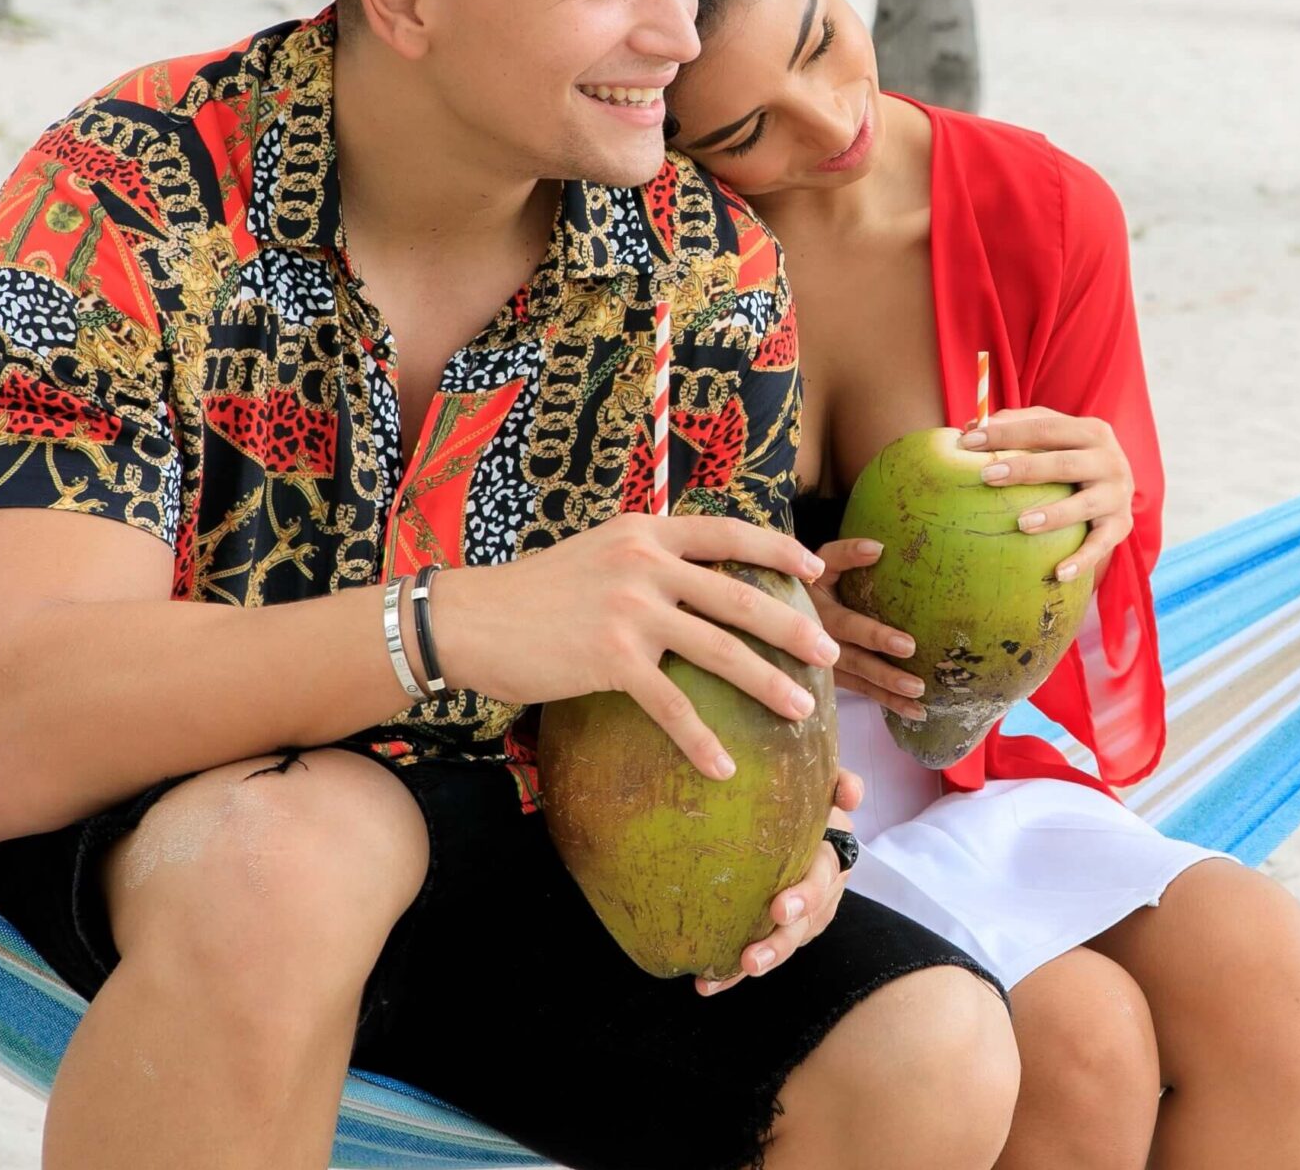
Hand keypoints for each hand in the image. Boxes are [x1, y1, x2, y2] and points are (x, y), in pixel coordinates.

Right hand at [427, 514, 841, 780]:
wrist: (468, 619)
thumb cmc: (535, 592)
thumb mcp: (599, 553)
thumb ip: (649, 557)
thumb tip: (698, 575)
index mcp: (646, 533)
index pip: (727, 533)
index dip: (777, 551)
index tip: (816, 571)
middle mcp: (644, 564)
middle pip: (739, 596)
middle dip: (793, 628)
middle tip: (830, 655)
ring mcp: (629, 610)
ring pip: (719, 651)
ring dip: (767, 684)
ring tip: (801, 711)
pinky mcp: (610, 658)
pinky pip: (671, 704)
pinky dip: (700, 740)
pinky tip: (723, 767)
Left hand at [695, 768, 864, 994]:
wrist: (782, 817)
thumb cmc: (800, 798)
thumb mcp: (819, 784)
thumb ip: (837, 781)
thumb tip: (851, 794)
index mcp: (833, 854)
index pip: (826, 875)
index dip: (807, 894)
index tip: (779, 909)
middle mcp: (824, 888)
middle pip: (806, 921)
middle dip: (780, 941)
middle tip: (753, 957)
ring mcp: (805, 913)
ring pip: (787, 942)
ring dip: (762, 960)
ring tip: (733, 973)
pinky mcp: (783, 928)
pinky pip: (760, 951)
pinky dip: (732, 973)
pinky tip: (707, 984)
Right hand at [808, 538, 927, 720]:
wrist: (777, 619)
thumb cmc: (810, 586)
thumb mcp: (819, 567)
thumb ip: (845, 556)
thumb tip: (879, 548)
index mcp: (812, 603)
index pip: (826, 583)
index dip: (849, 578)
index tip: (880, 559)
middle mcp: (815, 635)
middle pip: (845, 638)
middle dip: (876, 642)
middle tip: (909, 646)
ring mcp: (824, 663)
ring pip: (858, 673)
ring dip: (887, 683)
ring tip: (918, 690)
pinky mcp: (835, 681)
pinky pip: (864, 691)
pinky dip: (890, 702)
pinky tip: (917, 712)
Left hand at [958, 407, 1134, 583]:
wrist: (1118, 486)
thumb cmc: (1072, 457)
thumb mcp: (1053, 437)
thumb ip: (1017, 427)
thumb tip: (970, 428)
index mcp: (1090, 431)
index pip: (1045, 427)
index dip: (1006, 433)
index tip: (969, 441)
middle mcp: (1109, 460)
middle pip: (1064, 463)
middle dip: (1025, 469)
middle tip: (987, 477)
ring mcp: (1117, 494)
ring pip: (1085, 504)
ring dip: (1054, 514)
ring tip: (1022, 524)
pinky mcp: (1121, 524)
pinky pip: (1101, 545)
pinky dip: (1083, 560)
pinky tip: (1059, 573)